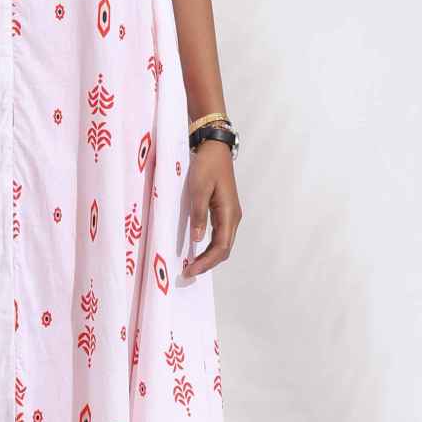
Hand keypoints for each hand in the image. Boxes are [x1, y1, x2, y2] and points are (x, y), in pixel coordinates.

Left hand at [182, 140, 240, 277]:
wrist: (215, 149)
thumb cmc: (207, 166)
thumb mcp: (198, 189)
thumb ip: (198, 215)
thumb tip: (197, 240)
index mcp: (229, 213)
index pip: (221, 246)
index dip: (207, 262)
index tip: (191, 270)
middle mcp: (233, 217)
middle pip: (224, 249)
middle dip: (208, 263)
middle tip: (188, 272)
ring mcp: (229, 215)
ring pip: (222, 243)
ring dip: (209, 256)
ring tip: (192, 265)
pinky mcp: (223, 211)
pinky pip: (219, 235)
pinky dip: (209, 247)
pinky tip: (197, 250)